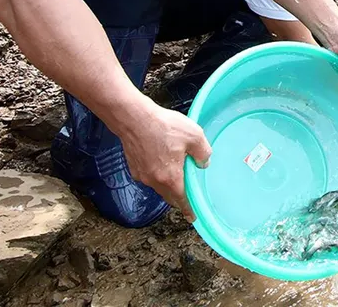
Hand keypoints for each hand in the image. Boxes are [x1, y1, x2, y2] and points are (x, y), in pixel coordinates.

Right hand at [118, 103, 210, 222]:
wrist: (134, 119)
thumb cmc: (164, 127)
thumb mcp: (194, 136)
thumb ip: (203, 153)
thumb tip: (203, 163)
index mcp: (171, 177)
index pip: (182, 199)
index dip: (188, 209)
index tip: (192, 217)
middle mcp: (154, 181)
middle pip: (169, 196)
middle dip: (179, 199)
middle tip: (187, 198)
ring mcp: (142, 175)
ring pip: (158, 186)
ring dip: (168, 185)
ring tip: (176, 176)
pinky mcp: (134, 167)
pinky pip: (149, 177)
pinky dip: (157, 176)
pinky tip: (162, 164)